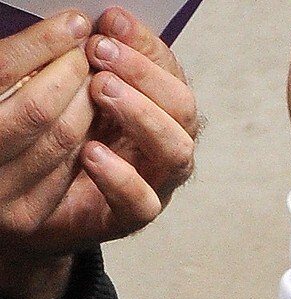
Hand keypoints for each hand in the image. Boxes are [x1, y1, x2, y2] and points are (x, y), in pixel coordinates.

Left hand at [0, 8, 197, 298]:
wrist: (37, 193)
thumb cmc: (57, 133)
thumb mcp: (73, 88)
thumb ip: (90, 63)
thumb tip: (93, 23)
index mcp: (156, 107)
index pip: (170, 71)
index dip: (146, 46)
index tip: (111, 21)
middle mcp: (165, 144)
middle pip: (184, 110)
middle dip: (145, 76)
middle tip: (100, 54)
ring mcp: (155, 182)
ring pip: (177, 153)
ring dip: (142, 116)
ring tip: (100, 92)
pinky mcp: (131, 217)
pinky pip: (142, 202)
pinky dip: (121, 176)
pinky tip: (91, 152)